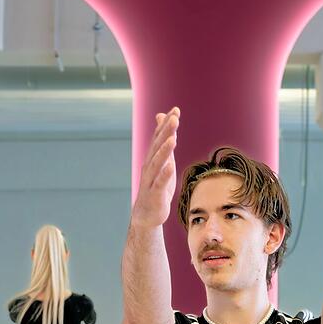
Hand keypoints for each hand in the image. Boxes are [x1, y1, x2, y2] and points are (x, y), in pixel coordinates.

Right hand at [130, 107, 180, 227]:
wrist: (147, 213)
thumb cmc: (156, 185)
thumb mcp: (162, 160)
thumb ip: (164, 140)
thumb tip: (162, 117)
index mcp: (153, 158)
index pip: (159, 137)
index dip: (166, 124)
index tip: (175, 109)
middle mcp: (150, 166)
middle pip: (157, 147)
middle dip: (165, 132)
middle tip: (174, 118)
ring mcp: (151, 180)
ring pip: (157, 163)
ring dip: (164, 151)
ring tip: (173, 138)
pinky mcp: (154, 194)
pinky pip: (159, 183)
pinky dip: (165, 175)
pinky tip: (171, 166)